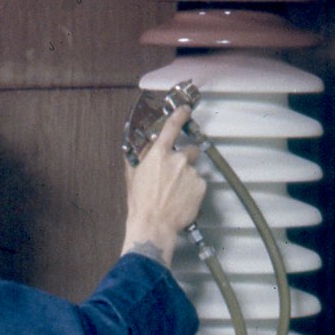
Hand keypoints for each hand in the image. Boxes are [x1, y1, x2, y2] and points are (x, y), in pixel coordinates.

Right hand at [122, 107, 206, 264]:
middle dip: (187, 158)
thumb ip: (142, 158)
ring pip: (194, 169)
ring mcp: (191, 173)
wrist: (154, 224)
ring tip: (177, 192)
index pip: (172, 127)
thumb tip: (147, 148)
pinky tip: (182, 199)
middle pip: (191, 150)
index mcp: (159, 154)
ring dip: (188, 176)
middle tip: (177, 173)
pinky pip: (199, 183)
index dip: (180, 115)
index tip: (185, 110)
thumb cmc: (141, 202)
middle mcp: (178, 159)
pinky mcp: (201, 186)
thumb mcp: (134, 175)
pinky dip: (193, 189)